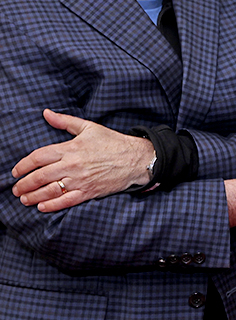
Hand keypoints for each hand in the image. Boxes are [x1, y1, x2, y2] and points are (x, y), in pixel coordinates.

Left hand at [12, 109, 153, 211]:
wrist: (136, 158)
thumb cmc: (113, 142)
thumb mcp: (89, 127)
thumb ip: (65, 121)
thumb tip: (47, 113)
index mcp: (71, 148)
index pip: (38, 157)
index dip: (23, 165)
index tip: (16, 171)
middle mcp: (72, 165)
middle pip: (39, 176)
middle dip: (24, 184)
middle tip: (16, 189)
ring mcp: (80, 180)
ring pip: (49, 191)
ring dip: (33, 196)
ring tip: (24, 199)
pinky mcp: (89, 192)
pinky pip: (65, 201)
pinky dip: (51, 205)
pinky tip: (41, 206)